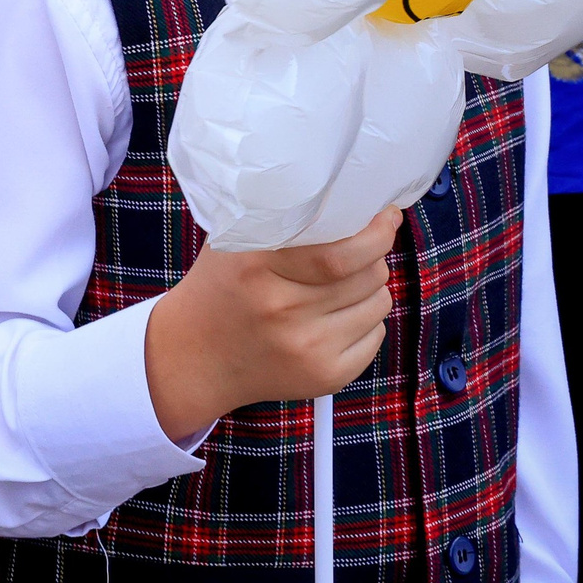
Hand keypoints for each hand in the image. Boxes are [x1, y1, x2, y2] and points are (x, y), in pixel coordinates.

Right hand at [144, 208, 401, 441]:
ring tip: (339, 288)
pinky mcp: (326, 376)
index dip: (375, 234)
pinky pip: (376, 336)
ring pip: (378, 304)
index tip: (386, 217)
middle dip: (373, 258)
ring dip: (369, 290)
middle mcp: (283, 310)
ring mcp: (307, 348)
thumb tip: (352, 206)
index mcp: (256, 268)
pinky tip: (334, 319)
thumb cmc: (221, 289)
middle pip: (367, 276)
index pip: (340, 253)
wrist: (196, 358)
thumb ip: (281, 223)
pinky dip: (365, 322)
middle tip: (358, 252)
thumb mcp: (234, 245)